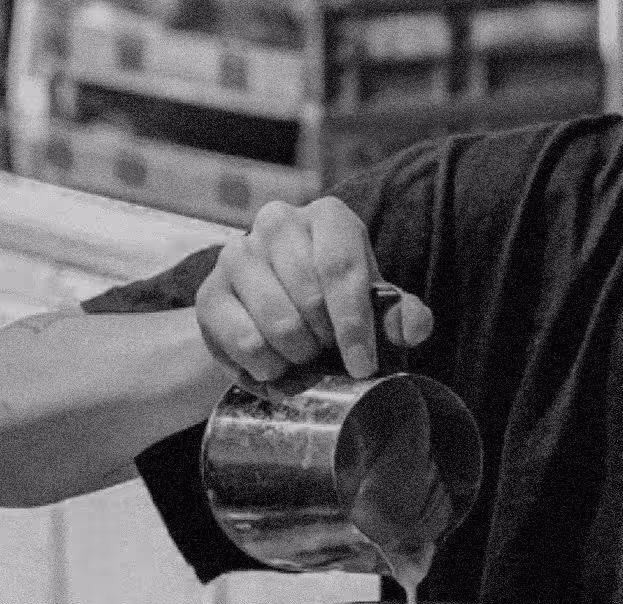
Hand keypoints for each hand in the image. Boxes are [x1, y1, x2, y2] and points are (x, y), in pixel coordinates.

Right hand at [197, 197, 433, 387]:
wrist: (274, 318)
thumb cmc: (335, 309)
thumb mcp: (375, 310)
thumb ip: (402, 316)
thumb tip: (412, 327)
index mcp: (327, 217)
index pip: (341, 267)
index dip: (354, 324)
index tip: (363, 365)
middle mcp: (277, 221)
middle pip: (309, 296)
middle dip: (326, 341)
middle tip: (329, 354)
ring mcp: (237, 253)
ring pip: (277, 322)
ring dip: (298, 356)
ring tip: (303, 358)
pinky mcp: (210, 292)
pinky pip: (245, 342)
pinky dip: (267, 367)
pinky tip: (275, 366)